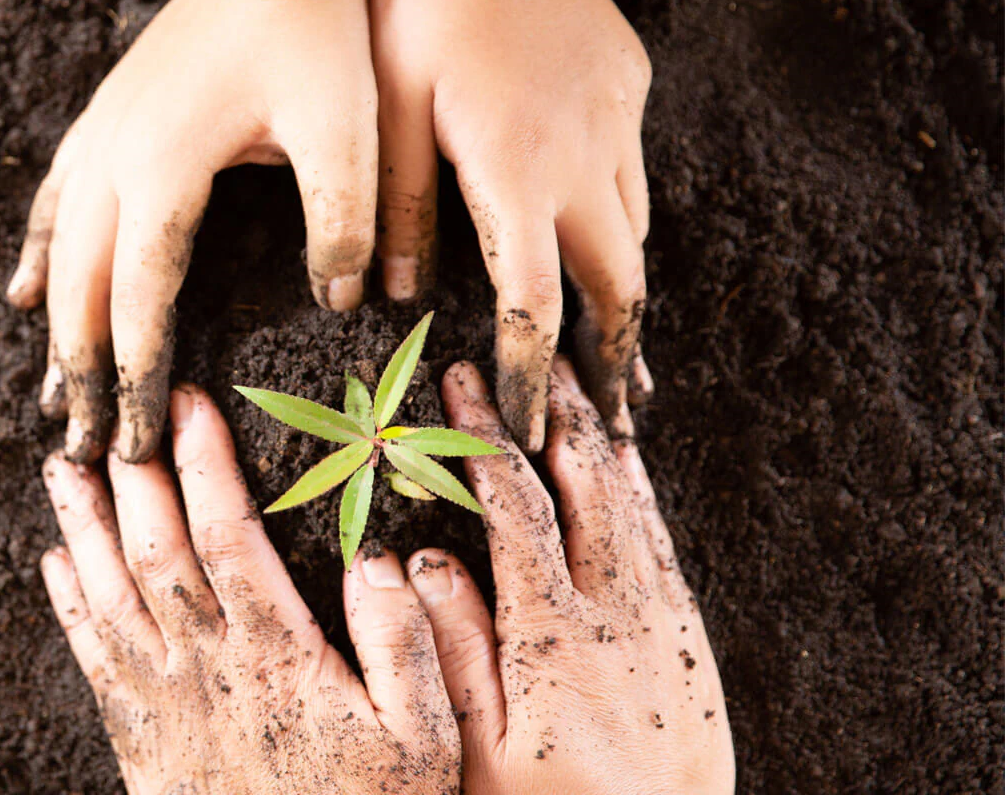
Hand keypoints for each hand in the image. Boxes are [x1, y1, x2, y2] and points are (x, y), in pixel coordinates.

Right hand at [7, 0, 379, 463]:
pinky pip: (55, 201)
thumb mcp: (346, 123)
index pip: (139, 301)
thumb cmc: (314, 26)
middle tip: (82, 449)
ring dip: (53, 329)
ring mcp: (103, 134)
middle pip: (80, 290)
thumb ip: (343, 216)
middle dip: (81, 375)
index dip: (135, 377)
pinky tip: (23, 292)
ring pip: (57, 253)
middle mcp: (115, 158)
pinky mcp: (109, 116)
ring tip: (51, 397)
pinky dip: (37, 255)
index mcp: (164, 170)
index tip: (134, 443)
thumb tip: (338, 300)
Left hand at [38, 385, 458, 794]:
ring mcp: (165, 701)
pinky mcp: (140, 736)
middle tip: (109, 414)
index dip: (204, 465)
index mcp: (276, 655)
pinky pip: (91, 659)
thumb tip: (382, 558)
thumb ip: (406, 645)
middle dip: (129, 475)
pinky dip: (67, 607)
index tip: (191, 405)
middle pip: (151, 551)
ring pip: (108, 594)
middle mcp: (206, 667)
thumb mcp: (423, 736)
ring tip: (59, 467)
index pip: (226, 537)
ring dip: (80, 526)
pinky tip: (53, 565)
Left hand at [370, 0, 654, 451]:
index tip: (533, 432)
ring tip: (611, 351)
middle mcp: (585, 152)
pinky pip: (631, 167)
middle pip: (619, 282)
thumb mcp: (382, 107)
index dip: (534, 377)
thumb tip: (380, 295)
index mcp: (518, 170)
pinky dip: (618, 218)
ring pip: (635, 227)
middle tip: (610, 422)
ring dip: (621, 291)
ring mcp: (616, 112)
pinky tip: (596, 234)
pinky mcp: (626, 76)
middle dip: (614, 357)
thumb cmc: (416, 2)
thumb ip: (390, 204)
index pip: (535, 304)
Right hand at [407, 360, 733, 793]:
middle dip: (549, 415)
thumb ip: (454, 651)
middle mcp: (616, 612)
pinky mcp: (687, 640)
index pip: (517, 507)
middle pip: (586, 484)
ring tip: (571, 385)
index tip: (457, 388)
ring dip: (600, 438)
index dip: (484, 438)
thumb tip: (424, 561)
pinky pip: (664, 542)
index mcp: (553, 633)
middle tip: (520, 360)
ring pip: (632, 504)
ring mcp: (660, 622)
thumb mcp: (477, 750)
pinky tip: (626, 462)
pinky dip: (642, 491)